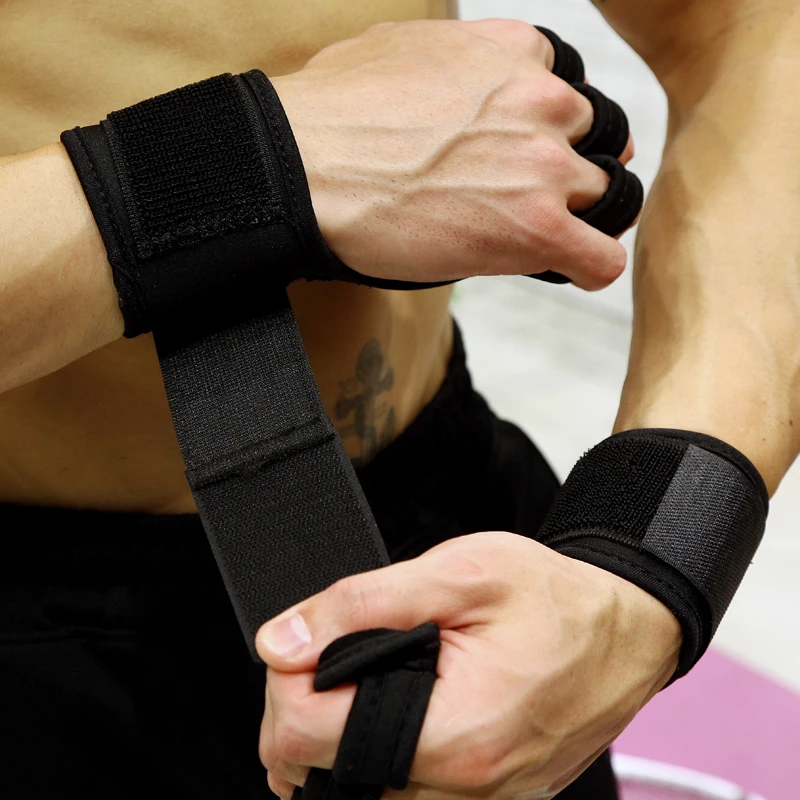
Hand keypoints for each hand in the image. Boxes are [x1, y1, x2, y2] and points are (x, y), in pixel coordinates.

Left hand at [256, 531, 680, 799]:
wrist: (626, 630)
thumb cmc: (556, 601)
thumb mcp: (459, 573)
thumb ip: (361, 604)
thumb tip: (281, 639)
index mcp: (453, 734)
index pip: (304, 742)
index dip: (284, 684)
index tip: (304, 645)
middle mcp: (464, 790)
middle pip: (318, 775)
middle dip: (306, 710)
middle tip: (335, 654)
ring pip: (355, 792)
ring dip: (341, 734)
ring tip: (367, 676)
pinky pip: (402, 794)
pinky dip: (380, 751)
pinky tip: (398, 705)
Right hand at [272, 19, 634, 289]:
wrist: (305, 165)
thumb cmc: (333, 114)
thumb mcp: (404, 48)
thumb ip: (457, 60)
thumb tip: (452, 84)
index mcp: (515, 54)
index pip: (571, 91)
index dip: (553, 132)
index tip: (528, 158)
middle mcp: (542, 102)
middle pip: (597, 143)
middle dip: (572, 172)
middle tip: (535, 201)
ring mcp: (544, 166)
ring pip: (609, 199)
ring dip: (582, 221)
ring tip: (544, 240)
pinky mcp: (535, 229)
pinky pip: (600, 260)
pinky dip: (587, 269)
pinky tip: (562, 271)